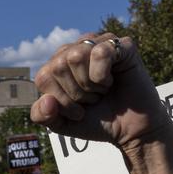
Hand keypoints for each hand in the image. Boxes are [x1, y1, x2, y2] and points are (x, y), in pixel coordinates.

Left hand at [30, 33, 172, 151]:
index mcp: (58, 64)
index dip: (60, 100)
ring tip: (102, 90)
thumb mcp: (61, 124)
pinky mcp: (122, 45)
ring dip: (89, 85)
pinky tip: (113, 80)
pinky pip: (100, 52)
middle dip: (75, 94)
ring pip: (76, 56)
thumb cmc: (96, 121)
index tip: (77, 109)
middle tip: (93, 99)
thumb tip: (46, 100)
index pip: (43, 77)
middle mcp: (77, 49)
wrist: (130, 130)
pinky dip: (103, 76)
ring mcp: (100, 43)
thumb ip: (42, 116)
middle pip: (58, 66)